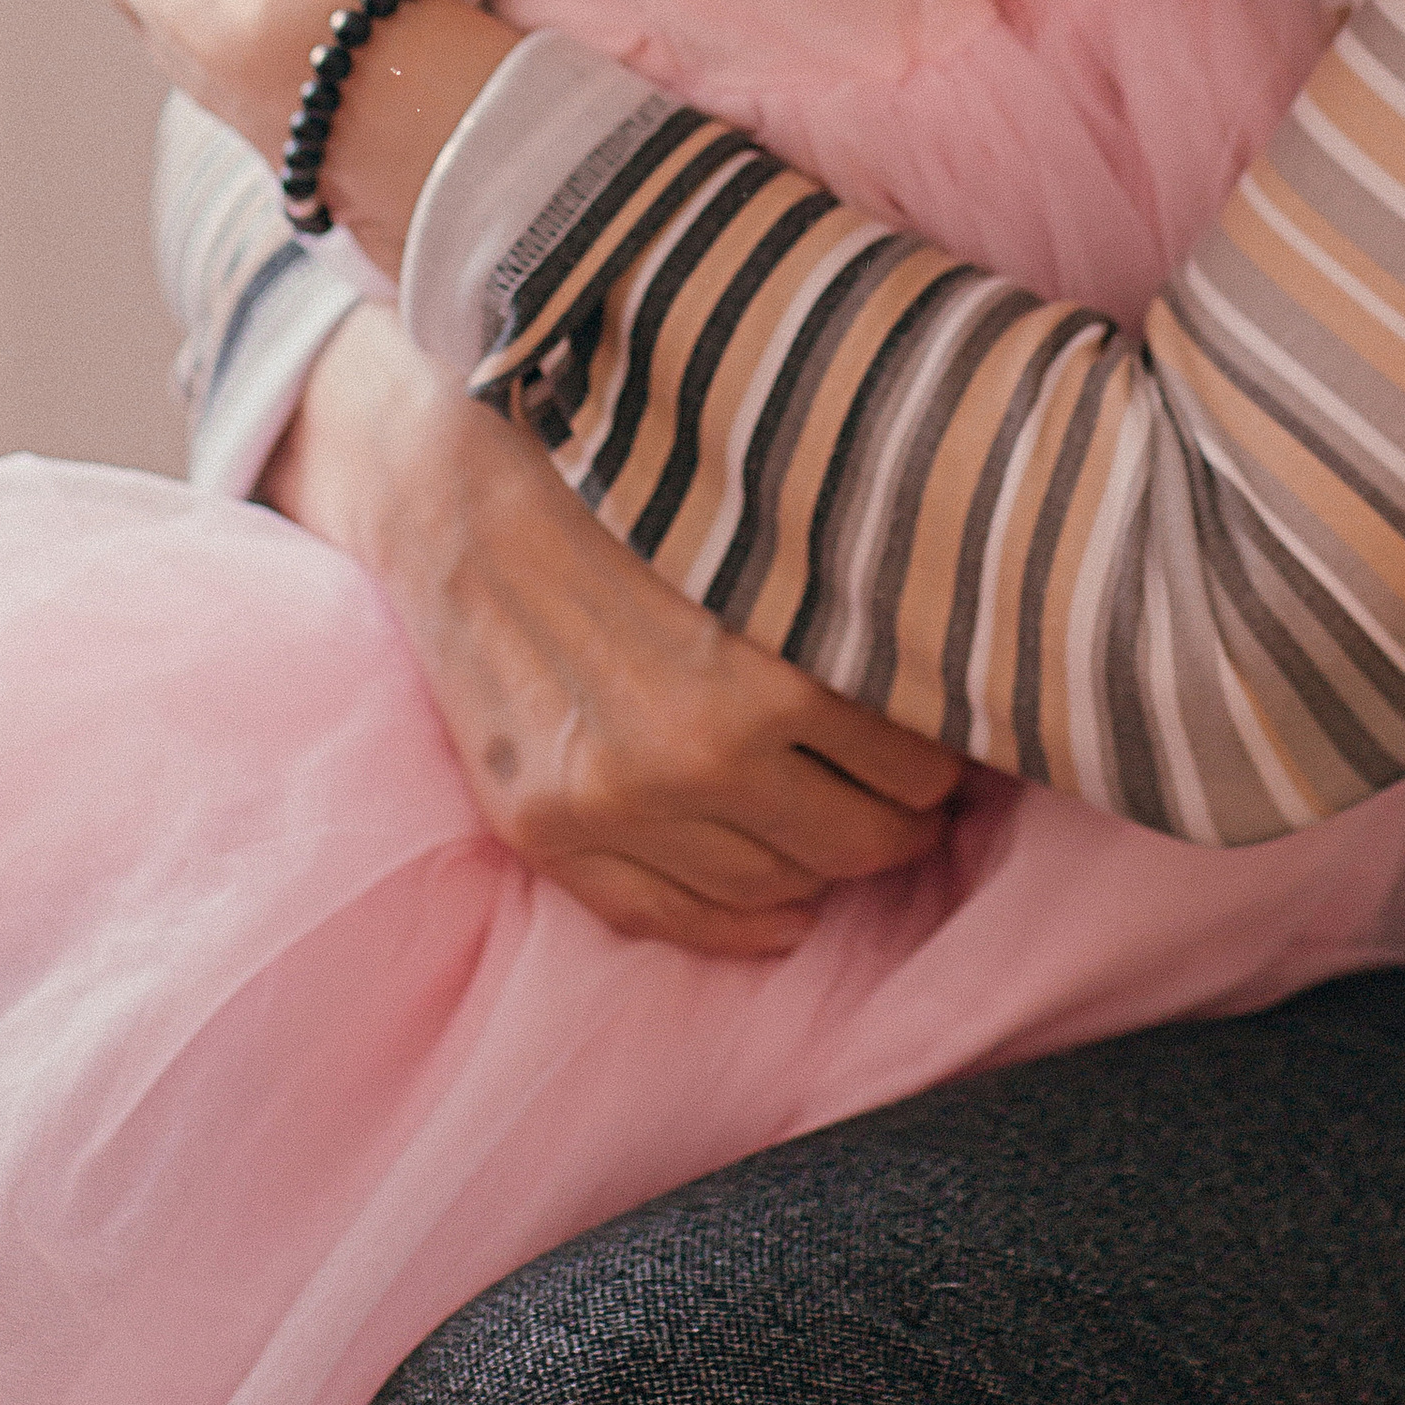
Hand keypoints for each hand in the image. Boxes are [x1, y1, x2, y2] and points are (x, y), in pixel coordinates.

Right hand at [269, 310, 962, 953]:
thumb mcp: (760, 523)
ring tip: (844, 828)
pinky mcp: (546, 828)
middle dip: (902, 821)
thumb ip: (846, 605)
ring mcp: (615, 804)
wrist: (451, 482)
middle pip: (860, 840)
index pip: (917, 762)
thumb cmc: (620, 479)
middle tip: (916, 797)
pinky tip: (780, 910)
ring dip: (824, 868)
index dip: (944, 754)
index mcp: (772, 670)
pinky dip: (739, 926)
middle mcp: (699, 754)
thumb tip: (954, 666)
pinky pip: (669, 919)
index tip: (945, 738)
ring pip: (776, 888)